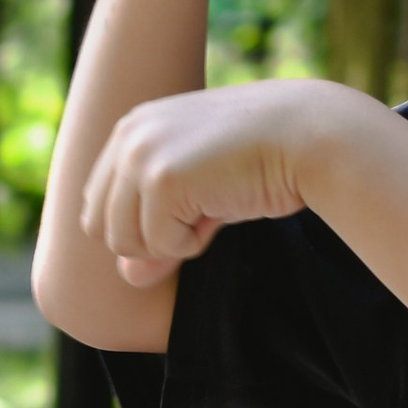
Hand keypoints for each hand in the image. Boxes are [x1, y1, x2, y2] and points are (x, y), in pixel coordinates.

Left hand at [83, 78, 347, 287]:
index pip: (99, 205)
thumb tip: (129, 278)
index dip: (142, 226)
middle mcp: (128, 136)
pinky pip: (161, 245)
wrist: (309, 135)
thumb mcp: (200, 192)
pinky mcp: (162, 180)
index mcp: (132, 129)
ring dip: (171, 242)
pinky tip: (222, 206)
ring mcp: (141, 156)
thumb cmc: (264, 157)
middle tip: (201, 214)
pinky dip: (193, 242)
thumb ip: (158, 227)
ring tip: (212, 207)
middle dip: (150, 239)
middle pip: (101, 228)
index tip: (190, 208)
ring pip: (124, 242)